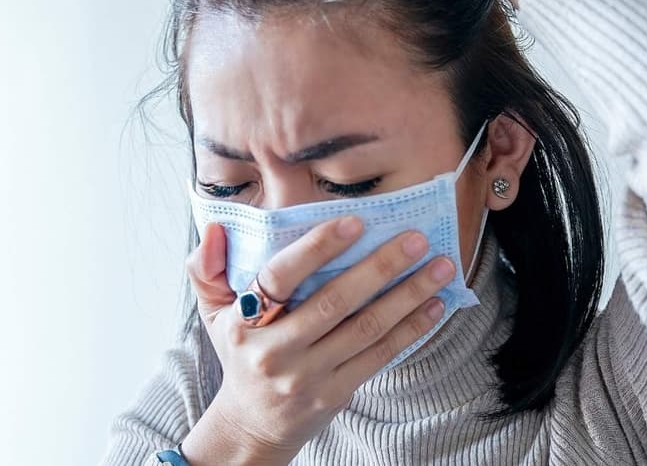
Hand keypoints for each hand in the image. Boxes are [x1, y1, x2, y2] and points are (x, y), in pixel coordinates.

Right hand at [182, 217, 452, 463]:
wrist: (252, 425)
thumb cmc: (240, 355)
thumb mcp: (212, 313)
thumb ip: (206, 269)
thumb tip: (217, 229)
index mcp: (245, 322)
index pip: (281, 277)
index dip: (318, 248)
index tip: (355, 222)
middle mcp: (276, 350)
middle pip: (336, 302)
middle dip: (381, 266)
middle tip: (417, 238)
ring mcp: (309, 376)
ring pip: (367, 328)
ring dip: (409, 295)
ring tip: (440, 267)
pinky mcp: (336, 393)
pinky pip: (380, 355)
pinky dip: (411, 329)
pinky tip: (434, 305)